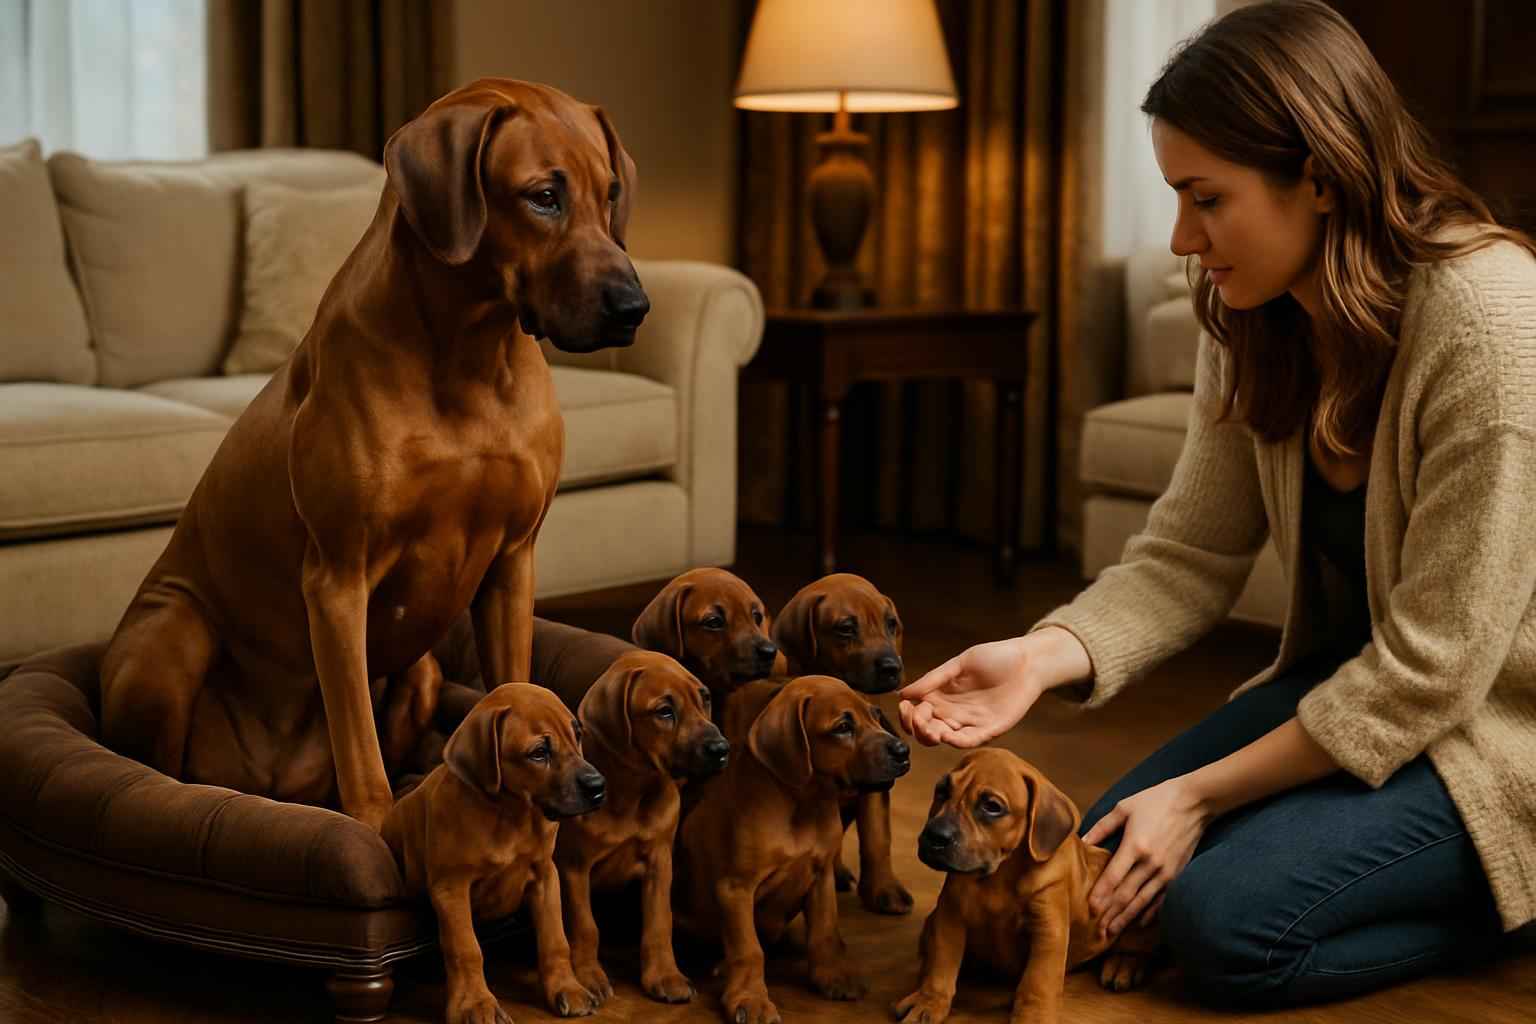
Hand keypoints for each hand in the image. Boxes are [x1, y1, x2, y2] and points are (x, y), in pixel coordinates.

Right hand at [897, 637, 1041, 747]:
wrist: (1028, 661)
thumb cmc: (994, 658)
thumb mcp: (960, 664)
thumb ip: (934, 679)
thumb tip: (903, 693)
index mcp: (942, 696)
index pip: (918, 713)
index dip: (908, 714)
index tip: (904, 705)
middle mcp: (953, 713)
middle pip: (927, 730)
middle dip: (918, 728)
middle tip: (918, 720)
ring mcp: (971, 723)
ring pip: (945, 738)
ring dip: (934, 737)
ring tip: (931, 731)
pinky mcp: (990, 729)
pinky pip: (971, 740)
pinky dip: (957, 741)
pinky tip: (947, 736)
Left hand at [1083, 776, 1210, 940]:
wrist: (1194, 802)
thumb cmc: (1155, 801)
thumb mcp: (1124, 808)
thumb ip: (1102, 827)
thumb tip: (1081, 842)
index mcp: (1135, 846)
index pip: (1114, 877)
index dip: (1100, 895)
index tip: (1089, 910)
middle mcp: (1151, 863)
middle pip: (1126, 895)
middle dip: (1110, 914)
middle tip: (1097, 932)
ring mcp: (1166, 872)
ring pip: (1142, 902)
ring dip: (1126, 918)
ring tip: (1112, 932)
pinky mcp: (1177, 874)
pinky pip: (1161, 899)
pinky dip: (1149, 913)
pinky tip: (1138, 923)